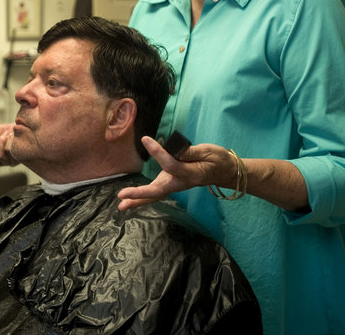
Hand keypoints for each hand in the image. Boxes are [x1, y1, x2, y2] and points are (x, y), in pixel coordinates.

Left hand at [117, 136, 235, 209]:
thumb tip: (173, 149)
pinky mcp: (171, 184)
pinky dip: (142, 198)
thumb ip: (190, 152)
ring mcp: (175, 186)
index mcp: (191, 173)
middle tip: (123, 195)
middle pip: (158, 190)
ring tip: (121, 205)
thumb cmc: (217, 159)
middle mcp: (181, 183)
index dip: (158, 152)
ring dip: (137, 200)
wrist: (224, 171)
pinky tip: (128, 203)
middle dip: (139, 193)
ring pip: (155, 195)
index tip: (146, 139)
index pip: (171, 164)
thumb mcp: (208, 151)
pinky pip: (155, 193)